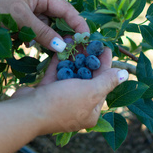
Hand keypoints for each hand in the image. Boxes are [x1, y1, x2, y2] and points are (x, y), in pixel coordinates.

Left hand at [0, 0, 88, 52]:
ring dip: (44, 39)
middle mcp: (39, 1)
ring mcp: (29, 10)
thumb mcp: (19, 17)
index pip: (68, 11)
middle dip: (62, 36)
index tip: (86, 41)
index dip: (78, 25)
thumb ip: (41, 31)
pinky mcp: (19, 20)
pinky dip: (31, 39)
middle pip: (58, 21)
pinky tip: (23, 44)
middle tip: (69, 53)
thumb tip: (62, 46)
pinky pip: (32, 31)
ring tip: (46, 51)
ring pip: (45, 28)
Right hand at [11, 47, 128, 133]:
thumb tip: (125, 74)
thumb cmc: (62, 103)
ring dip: (73, 57)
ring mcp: (60, 99)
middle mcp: (77, 106)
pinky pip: (56, 74)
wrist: (27, 112)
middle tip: (88, 40)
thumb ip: (107, 81)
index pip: (102, 84)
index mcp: (91, 111)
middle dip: (87, 58)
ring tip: (75, 39)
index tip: (104, 46)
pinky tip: (63, 46)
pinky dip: (60, 61)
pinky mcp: (46, 91)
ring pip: (71, 74)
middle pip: (87, 78)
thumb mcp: (90, 92)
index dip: (104, 64)